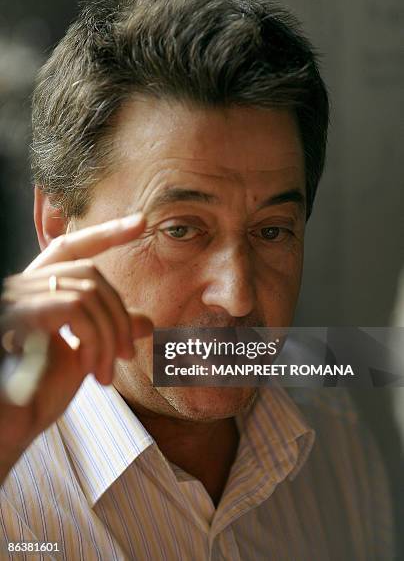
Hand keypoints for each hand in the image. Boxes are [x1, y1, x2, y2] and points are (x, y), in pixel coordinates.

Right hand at [0, 213, 152, 481]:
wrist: (10, 429)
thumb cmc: (40, 396)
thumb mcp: (85, 358)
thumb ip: (109, 332)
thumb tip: (147, 320)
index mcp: (37, 291)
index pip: (71, 247)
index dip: (104, 233)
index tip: (140, 222)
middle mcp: (20, 287)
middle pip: (89, 273)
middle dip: (118, 314)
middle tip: (128, 356)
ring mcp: (14, 300)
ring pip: (87, 292)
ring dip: (109, 335)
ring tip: (108, 373)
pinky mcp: (15, 317)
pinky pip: (75, 309)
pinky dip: (95, 340)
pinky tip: (93, 371)